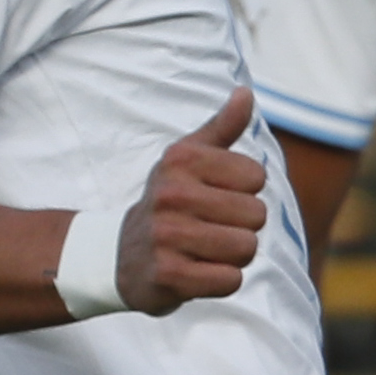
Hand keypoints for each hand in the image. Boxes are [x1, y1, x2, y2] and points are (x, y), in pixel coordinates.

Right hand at [121, 88, 268, 313]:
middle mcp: (171, 194)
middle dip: (242, 227)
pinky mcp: (169, 275)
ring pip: (247, 248)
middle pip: (256, 215)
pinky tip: (196, 271)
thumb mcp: (187, 159)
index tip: (214, 197)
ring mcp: (167, 235)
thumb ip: (222, 127)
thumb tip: (246, 94)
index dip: (244, 192)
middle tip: (209, 229)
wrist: (119, 256)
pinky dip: (221, 280)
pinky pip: (230, 280)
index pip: (257, 176)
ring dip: (234, 256)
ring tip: (204, 250)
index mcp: (181, 160)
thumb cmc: (169, 202)